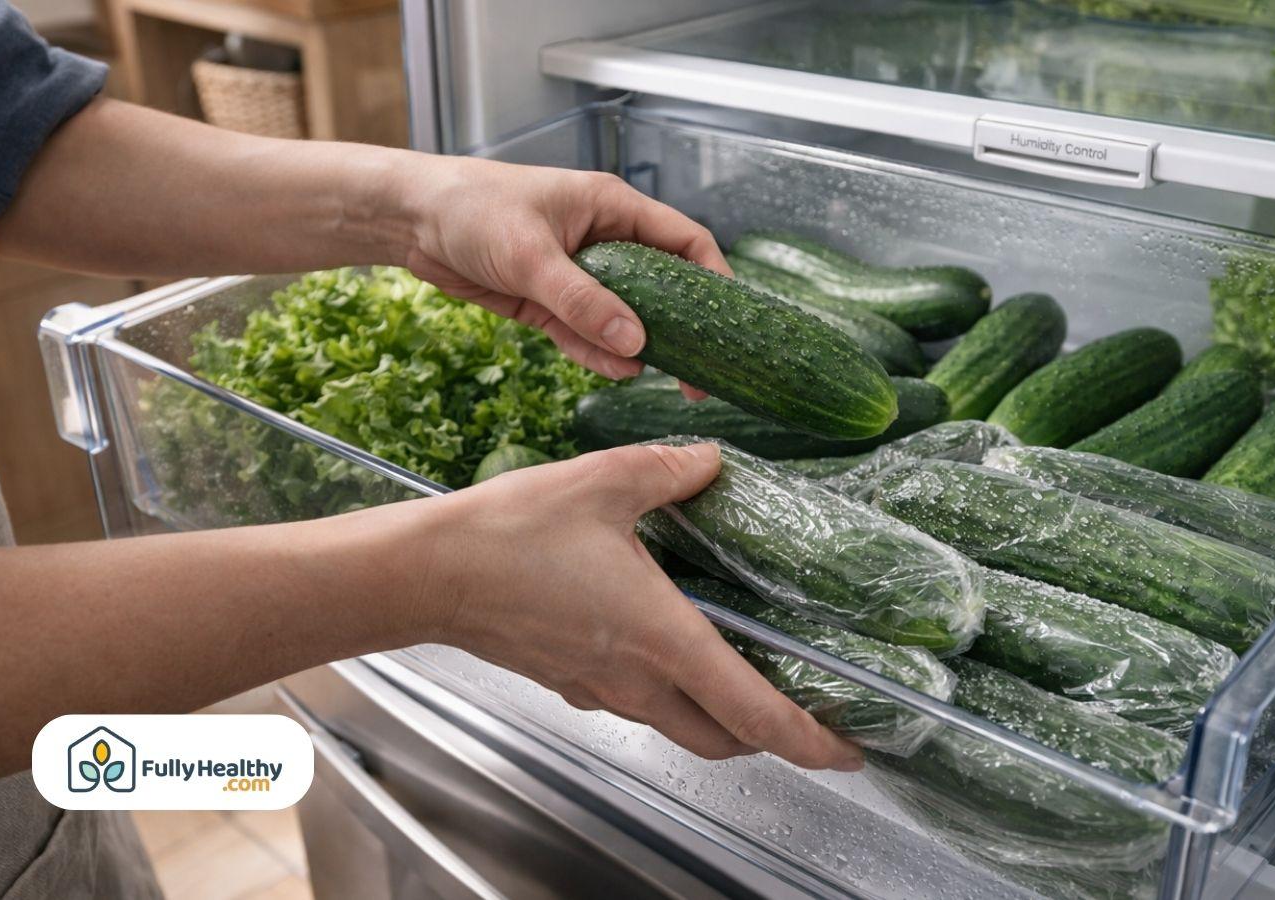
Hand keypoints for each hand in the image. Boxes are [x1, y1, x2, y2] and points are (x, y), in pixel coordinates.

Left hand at [398, 158, 727, 391]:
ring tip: (663, 380)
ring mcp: (578, 275)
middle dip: (681, 328)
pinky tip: (619, 371)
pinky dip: (600, 354)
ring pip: (624, 317)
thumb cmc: (472, 209)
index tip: (728, 321)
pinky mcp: (549, 303)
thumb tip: (636, 343)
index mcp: (612, 209)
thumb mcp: (531, 255)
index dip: (713, 277)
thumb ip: (583, 300)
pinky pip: (585, 334)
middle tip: (699, 372)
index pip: (684, 241)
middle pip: (661, 288)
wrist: (409, 219)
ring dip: (640, 347)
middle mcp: (604, 241)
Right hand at [402, 442, 862, 770]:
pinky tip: (677, 650)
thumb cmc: (507, 537)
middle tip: (814, 719)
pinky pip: (641, 706)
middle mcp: (638, 680)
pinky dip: (677, 696)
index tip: (849, 751)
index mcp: (663, 640)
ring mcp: (601, 689)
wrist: (426, 574)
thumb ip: (672, 471)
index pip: (755, 714)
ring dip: (726, 720)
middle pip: (725, 741)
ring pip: (682, 728)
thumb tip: (711, 461)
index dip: (811, 740)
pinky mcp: (573, 682)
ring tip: (756, 683)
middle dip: (776, 741)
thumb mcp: (604, 482)